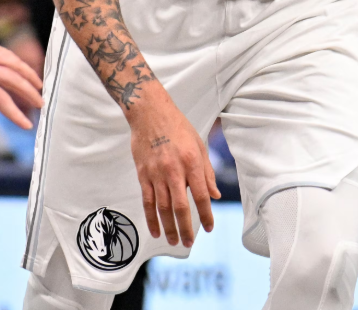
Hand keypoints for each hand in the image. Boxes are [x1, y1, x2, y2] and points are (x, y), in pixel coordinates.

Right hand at [0, 40, 43, 128]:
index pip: (7, 56)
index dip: (18, 64)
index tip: (26, 71)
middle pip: (16, 66)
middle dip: (31, 77)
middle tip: (41, 87)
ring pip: (16, 82)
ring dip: (31, 94)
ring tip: (42, 104)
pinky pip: (4, 101)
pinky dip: (16, 114)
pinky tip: (26, 123)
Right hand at [127, 88, 219, 247]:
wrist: (150, 113)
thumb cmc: (179, 127)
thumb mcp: (199, 145)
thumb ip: (207, 172)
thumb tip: (215, 196)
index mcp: (192, 162)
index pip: (200, 195)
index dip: (206, 214)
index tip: (210, 227)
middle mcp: (174, 170)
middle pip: (180, 206)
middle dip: (186, 228)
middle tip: (189, 244)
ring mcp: (156, 173)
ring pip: (162, 207)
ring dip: (169, 227)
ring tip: (174, 242)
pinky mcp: (143, 175)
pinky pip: (147, 201)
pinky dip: (151, 218)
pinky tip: (155, 230)